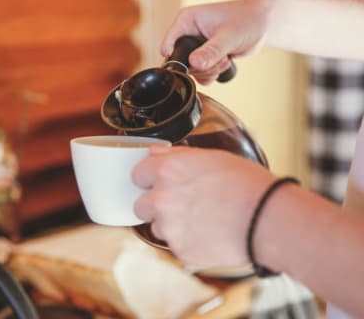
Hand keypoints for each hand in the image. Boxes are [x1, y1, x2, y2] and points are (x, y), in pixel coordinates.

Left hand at [132, 146, 275, 267]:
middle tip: (178, 204)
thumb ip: (176, 156)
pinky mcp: (180, 250)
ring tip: (199, 220)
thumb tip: (154, 153)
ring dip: (170, 225)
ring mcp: (169, 227)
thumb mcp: (211, 156)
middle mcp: (162, 199)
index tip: (154, 183)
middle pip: (140, 206)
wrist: (267, 219)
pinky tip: (208, 233)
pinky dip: (187, 241)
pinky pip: (175, 245)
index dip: (147, 179)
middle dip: (155, 206)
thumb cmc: (247, 184)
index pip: (137, 174)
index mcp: (167, 170)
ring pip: (156, 227)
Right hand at [162, 0, 274, 83]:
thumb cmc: (247, 19)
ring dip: (210, 70)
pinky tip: (224, 62)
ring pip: (192, 71)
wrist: (260, 22)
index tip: (196, 62)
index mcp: (186, 21)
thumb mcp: (228, 36)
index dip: (179, 58)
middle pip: (182, 63)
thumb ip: (211, 51)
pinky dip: (213, 74)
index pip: (169, 45)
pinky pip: (200, 75)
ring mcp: (194, 47)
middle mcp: (187, 34)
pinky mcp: (202, 57)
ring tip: (225, 57)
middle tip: (220, 58)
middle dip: (202, 66)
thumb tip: (194, 64)